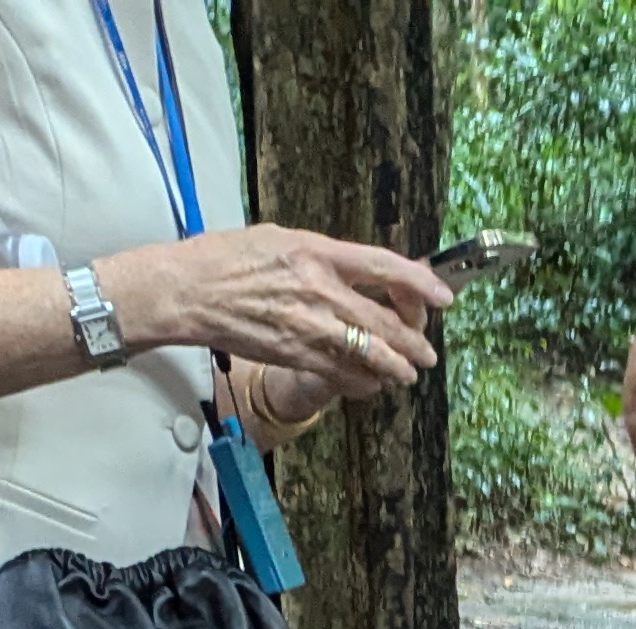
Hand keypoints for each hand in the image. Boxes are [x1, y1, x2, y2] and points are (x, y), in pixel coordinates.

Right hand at [110, 224, 446, 401]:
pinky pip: (344, 375)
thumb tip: (367, 267)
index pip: (384, 267)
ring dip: (395, 368)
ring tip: (406, 373)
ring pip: (371, 355)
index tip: (445, 297)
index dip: (421, 284)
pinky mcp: (295, 354)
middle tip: (425, 352)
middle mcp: (319, 290)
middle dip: (414, 342)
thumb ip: (328, 256)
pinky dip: (363, 382)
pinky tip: (370, 382)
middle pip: (386, 321)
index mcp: (317, 252)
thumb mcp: (283, 238)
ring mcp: (309, 326)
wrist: (191, 290)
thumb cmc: (230, 259)